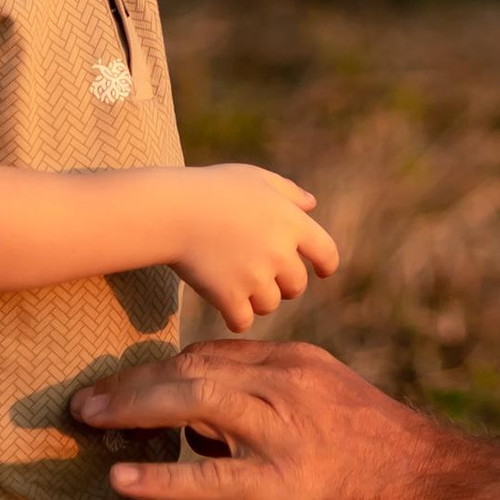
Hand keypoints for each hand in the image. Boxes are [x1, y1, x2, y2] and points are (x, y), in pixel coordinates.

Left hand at [72, 338, 459, 499]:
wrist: (439, 489)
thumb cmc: (387, 459)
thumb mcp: (332, 411)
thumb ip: (271, 413)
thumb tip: (207, 438)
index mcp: (298, 366)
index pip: (213, 352)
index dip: (161, 367)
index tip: (124, 384)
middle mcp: (286, 386)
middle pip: (191, 368)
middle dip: (132, 382)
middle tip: (84, 399)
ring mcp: (284, 432)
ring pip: (192, 404)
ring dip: (133, 410)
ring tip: (89, 421)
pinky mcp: (283, 484)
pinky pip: (210, 478)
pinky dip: (161, 477)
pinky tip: (123, 484)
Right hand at [168, 163, 340, 329]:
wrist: (172, 211)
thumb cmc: (212, 189)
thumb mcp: (255, 178)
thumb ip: (288, 192)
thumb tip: (312, 205)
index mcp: (291, 223)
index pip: (327, 254)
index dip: (325, 265)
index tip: (321, 271)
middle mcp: (280, 253)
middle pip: (296, 286)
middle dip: (282, 283)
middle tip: (260, 274)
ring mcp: (255, 277)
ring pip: (269, 305)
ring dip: (257, 299)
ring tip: (238, 284)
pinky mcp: (229, 297)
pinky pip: (243, 321)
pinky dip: (235, 317)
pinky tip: (227, 307)